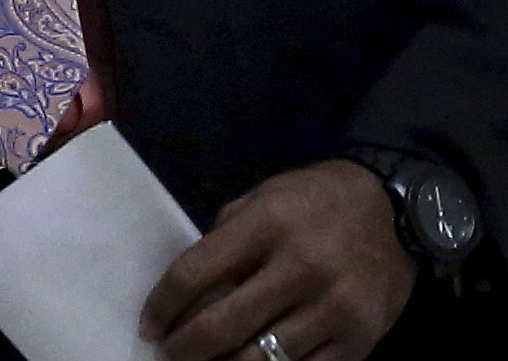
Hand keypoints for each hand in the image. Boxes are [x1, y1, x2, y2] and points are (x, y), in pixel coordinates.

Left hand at [140, 160, 417, 360]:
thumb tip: (187, 292)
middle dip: (184, 349)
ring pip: (262, 360)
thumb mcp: (261, 200)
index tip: (149, 326)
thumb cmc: (313, 203)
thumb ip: (226, 241)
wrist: (395, 213)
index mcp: (267, 224)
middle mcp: (300, 267)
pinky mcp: (361, 340)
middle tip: (167, 355)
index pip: (195, 273)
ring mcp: (334, 308)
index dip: (163, 306)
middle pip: (223, 325)